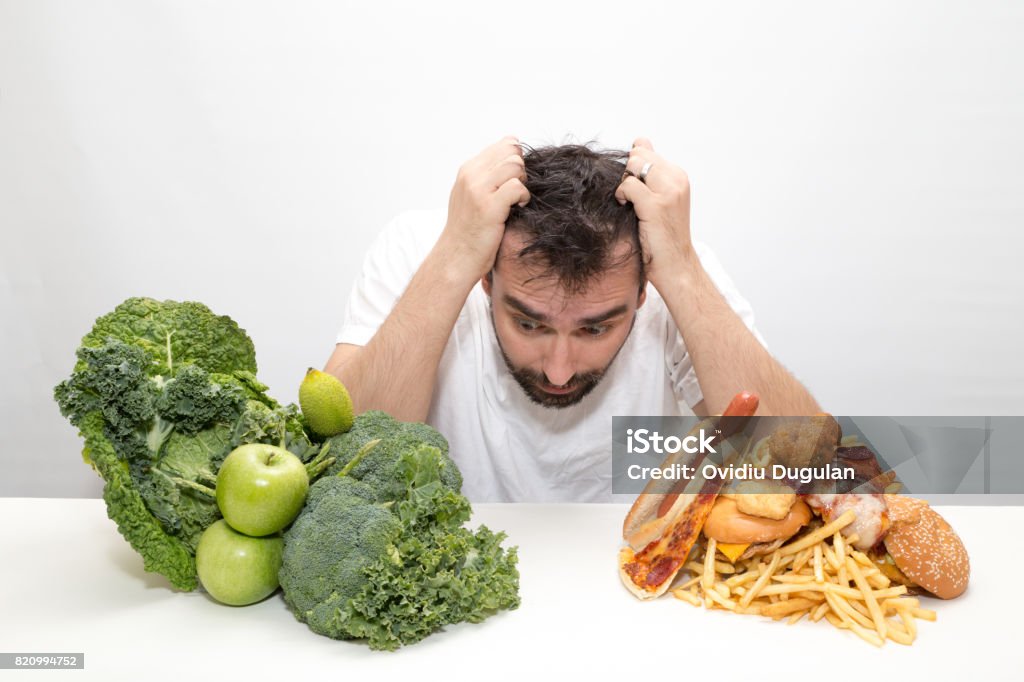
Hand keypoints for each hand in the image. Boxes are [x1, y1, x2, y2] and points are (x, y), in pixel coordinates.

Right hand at [440, 136, 530, 279]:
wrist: (455, 259)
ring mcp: (478, 190)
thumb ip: (487, 176)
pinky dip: (523, 198)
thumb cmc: (468, 231)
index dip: (517, 161)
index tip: (514, 181)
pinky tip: (517, 209)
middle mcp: (471, 175)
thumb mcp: (471, 196)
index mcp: (468, 170)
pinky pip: (517, 187)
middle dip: (522, 171)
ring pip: (516, 165)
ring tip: (516, 201)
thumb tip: (515, 154)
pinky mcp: (488, 207)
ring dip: (523, 183)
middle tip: (516, 193)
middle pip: (512, 152)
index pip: (504, 145)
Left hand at [614, 138, 695, 290]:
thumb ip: (651, 173)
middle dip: (626, 173)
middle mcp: (676, 179)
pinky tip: (627, 209)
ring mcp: (668, 191)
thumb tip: (638, 143)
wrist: (676, 266)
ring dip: (623, 184)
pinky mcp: (656, 205)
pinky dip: (621, 196)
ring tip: (629, 203)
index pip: (645, 149)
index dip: (632, 167)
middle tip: (630, 196)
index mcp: (679, 176)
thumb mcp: (661, 199)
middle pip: (638, 154)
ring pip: (633, 165)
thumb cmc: (663, 237)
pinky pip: (628, 186)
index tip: (635, 187)